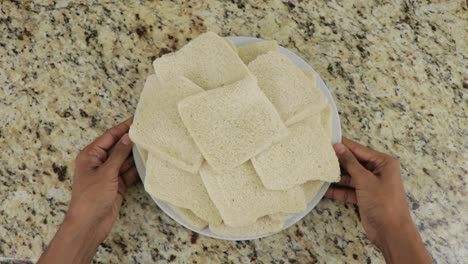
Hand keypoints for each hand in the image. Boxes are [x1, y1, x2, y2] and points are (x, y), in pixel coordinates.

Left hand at [68, 117, 137, 240]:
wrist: (90, 224)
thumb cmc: (91, 196)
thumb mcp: (106, 172)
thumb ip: (119, 154)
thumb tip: (128, 137)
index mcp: (90, 155)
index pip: (109, 136)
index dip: (123, 128)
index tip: (137, 119)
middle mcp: (99, 162)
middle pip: (118, 147)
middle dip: (132, 141)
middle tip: (149, 132)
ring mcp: (109, 174)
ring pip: (125, 160)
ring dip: (136, 155)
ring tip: (153, 145)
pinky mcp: (117, 185)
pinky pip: (129, 173)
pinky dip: (137, 169)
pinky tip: (149, 162)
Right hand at [325, 137, 430, 262]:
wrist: (391, 231)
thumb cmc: (382, 201)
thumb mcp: (365, 179)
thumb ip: (350, 162)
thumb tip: (338, 146)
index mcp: (384, 163)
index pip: (360, 150)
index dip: (344, 146)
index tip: (327, 140)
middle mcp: (378, 171)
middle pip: (354, 162)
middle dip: (339, 161)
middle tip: (319, 156)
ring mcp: (370, 184)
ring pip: (350, 176)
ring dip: (336, 176)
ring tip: (318, 171)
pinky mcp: (364, 196)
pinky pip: (349, 189)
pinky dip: (338, 190)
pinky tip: (324, 189)